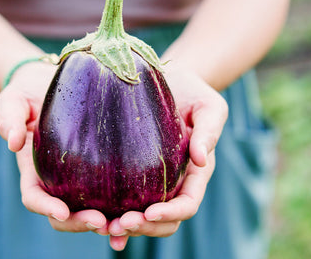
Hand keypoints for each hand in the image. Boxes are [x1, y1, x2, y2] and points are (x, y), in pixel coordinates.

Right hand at [0, 61, 108, 233]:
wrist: (47, 85)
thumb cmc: (27, 94)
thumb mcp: (13, 102)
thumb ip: (9, 119)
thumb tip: (13, 143)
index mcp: (32, 171)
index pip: (34, 197)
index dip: (46, 208)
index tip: (61, 212)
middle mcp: (55, 180)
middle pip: (64, 214)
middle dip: (80, 223)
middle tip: (102, 223)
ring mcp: (77, 177)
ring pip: (89, 209)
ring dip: (105, 221)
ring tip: (125, 223)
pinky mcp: (98, 168)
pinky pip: (110, 192)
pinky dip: (122, 205)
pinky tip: (141, 207)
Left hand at [106, 69, 227, 250]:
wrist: (172, 82)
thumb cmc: (194, 93)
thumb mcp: (209, 107)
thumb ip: (209, 131)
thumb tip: (202, 159)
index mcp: (196, 172)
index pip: (187, 203)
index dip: (171, 213)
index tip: (150, 213)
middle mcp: (175, 183)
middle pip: (165, 220)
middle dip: (146, 227)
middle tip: (122, 225)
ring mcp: (154, 181)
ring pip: (145, 218)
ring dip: (129, 228)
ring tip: (108, 228)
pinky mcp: (134, 173)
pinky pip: (126, 201)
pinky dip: (115, 217)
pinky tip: (100, 224)